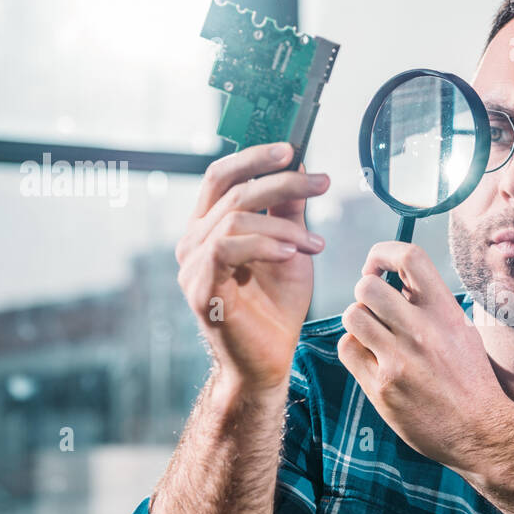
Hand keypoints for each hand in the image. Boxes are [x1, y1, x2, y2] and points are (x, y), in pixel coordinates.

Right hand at [176, 142, 329, 391]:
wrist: (267, 362)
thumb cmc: (276, 308)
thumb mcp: (291, 250)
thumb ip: (289, 213)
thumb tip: (301, 169)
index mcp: (208, 227)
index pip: (221, 177)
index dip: (253, 158)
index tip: (292, 151)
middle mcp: (192, 242)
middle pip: (232, 192)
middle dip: (281, 183)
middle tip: (321, 183)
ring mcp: (192, 266)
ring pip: (233, 219)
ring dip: (283, 224)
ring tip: (316, 243)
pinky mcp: (200, 289)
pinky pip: (227, 249)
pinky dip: (265, 245)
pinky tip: (294, 253)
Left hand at [337, 242, 513, 469]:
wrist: (480, 431)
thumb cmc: (472, 382)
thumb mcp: (462, 332)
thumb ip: (433, 306)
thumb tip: (402, 282)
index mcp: (445, 312)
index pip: (409, 257)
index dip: (383, 253)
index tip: (377, 266)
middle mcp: (421, 331)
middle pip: (368, 287)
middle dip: (365, 293)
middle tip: (373, 307)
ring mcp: (399, 359)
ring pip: (353, 316)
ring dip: (358, 322)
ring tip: (373, 335)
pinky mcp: (381, 386)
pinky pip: (348, 349)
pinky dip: (354, 349)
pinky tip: (371, 358)